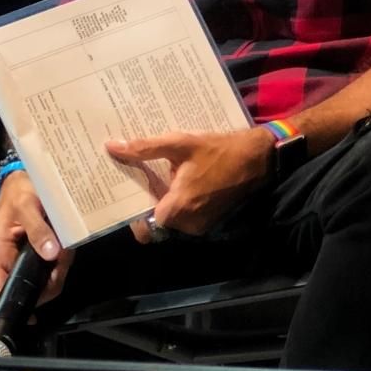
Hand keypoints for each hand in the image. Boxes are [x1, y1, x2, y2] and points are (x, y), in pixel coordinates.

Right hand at [0, 171, 73, 303]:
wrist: (27, 178)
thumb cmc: (19, 192)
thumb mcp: (26, 206)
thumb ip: (37, 229)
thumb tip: (50, 254)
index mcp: (0, 251)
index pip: (1, 287)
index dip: (16, 301)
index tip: (34, 306)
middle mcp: (12, 258)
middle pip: (29, 287)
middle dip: (48, 283)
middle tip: (61, 264)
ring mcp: (28, 257)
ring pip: (45, 279)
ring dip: (59, 271)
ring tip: (65, 252)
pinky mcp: (42, 252)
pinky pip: (54, 266)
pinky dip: (63, 261)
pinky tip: (67, 248)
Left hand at [106, 127, 272, 238]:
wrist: (259, 157)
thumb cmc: (218, 150)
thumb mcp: (179, 143)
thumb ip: (144, 148)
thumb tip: (112, 147)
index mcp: (180, 207)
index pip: (145, 227)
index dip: (132, 214)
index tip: (124, 195)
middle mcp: (190, 222)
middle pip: (157, 220)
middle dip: (146, 202)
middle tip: (134, 178)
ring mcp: (203, 223)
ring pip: (173, 217)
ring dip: (164, 200)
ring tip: (152, 174)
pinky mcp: (212, 219)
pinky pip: (187, 214)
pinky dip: (179, 201)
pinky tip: (174, 178)